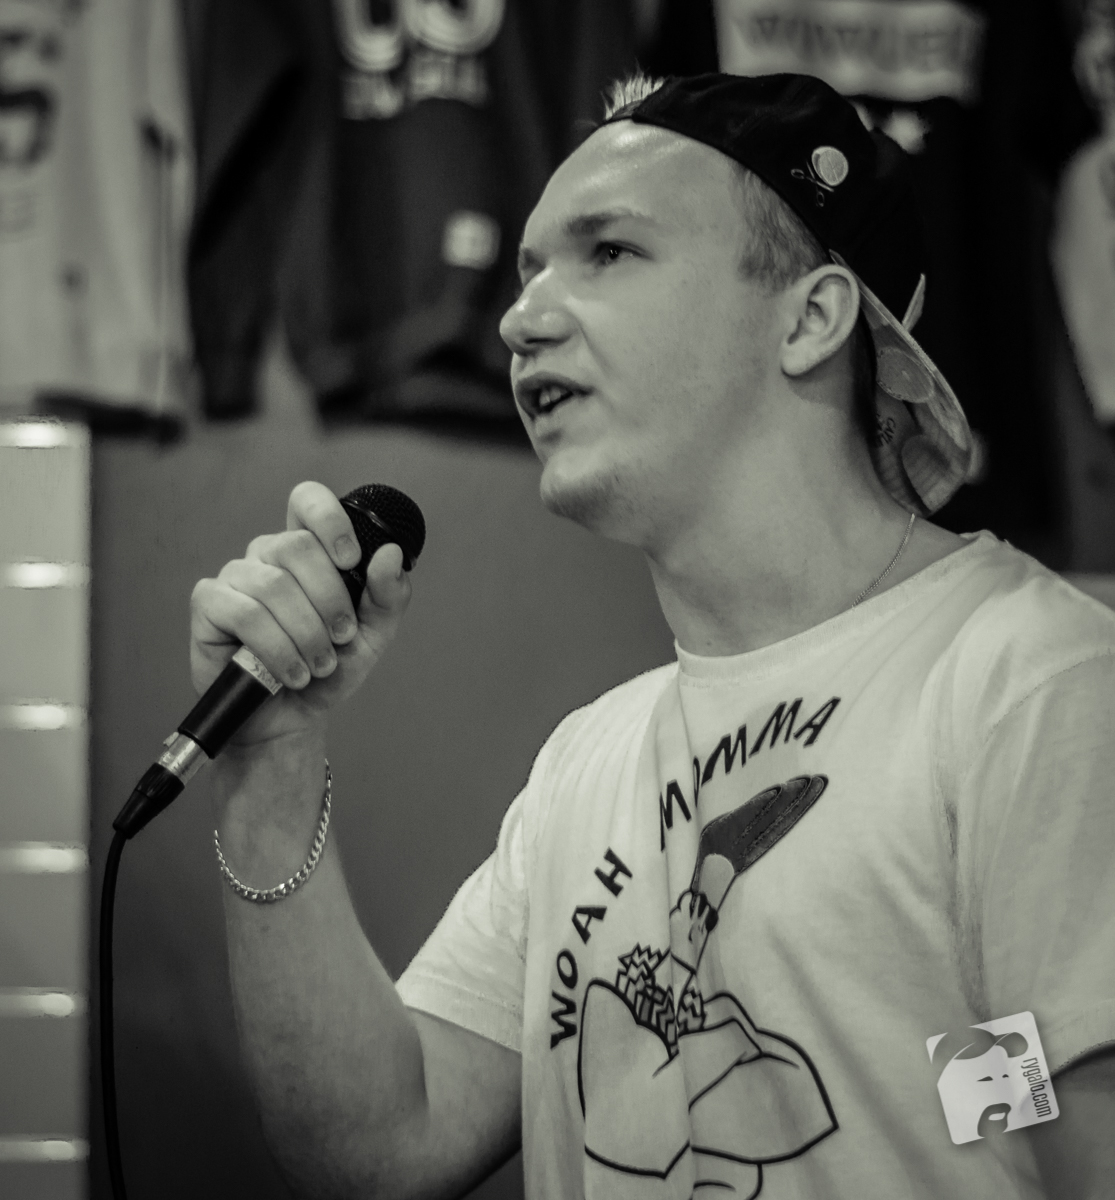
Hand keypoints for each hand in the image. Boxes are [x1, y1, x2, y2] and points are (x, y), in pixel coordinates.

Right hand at [189, 481, 411, 745]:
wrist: (291, 717)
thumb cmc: (326, 669)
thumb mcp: (372, 635)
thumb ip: (388, 595)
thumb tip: (389, 554)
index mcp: (307, 551)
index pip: (308, 501)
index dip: (330, 521)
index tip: (351, 560)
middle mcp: (268, 555)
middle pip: (297, 546)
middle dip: (328, 600)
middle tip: (340, 638)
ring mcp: (235, 576)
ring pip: (273, 586)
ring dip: (306, 634)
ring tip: (317, 665)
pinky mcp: (209, 604)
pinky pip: (245, 613)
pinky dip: (276, 648)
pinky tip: (289, 672)